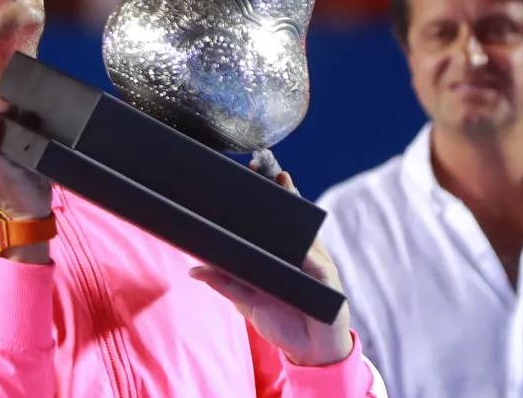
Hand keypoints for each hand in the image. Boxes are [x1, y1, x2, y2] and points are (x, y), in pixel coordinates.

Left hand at [189, 170, 353, 367]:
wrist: (310, 353)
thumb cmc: (280, 320)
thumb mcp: (246, 300)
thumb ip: (224, 282)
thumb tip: (194, 269)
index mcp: (280, 254)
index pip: (274, 220)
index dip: (266, 195)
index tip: (252, 171)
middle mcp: (299, 254)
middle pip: (292, 217)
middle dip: (282, 191)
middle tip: (267, 169)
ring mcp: (316, 264)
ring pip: (305, 232)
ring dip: (296, 208)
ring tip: (282, 184)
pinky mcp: (328, 282)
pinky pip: (317, 261)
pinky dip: (308, 250)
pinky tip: (299, 239)